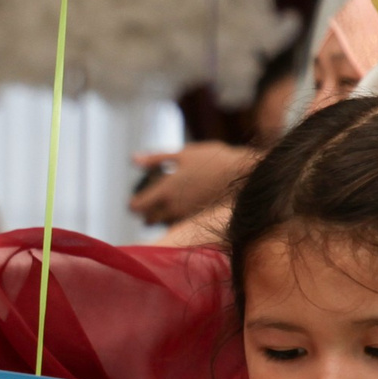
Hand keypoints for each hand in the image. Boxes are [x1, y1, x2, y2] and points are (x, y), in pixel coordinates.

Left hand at [128, 142, 255, 225]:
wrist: (244, 173)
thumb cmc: (213, 159)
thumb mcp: (183, 153)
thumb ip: (156, 159)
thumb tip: (133, 160)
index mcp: (166, 189)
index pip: (138, 206)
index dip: (134, 204)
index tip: (134, 202)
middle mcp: (173, 206)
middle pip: (149, 220)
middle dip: (146, 214)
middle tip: (147, 206)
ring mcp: (187, 215)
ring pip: (164, 224)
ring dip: (160, 218)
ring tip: (165, 206)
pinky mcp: (199, 220)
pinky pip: (180, 225)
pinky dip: (176, 220)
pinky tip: (183, 208)